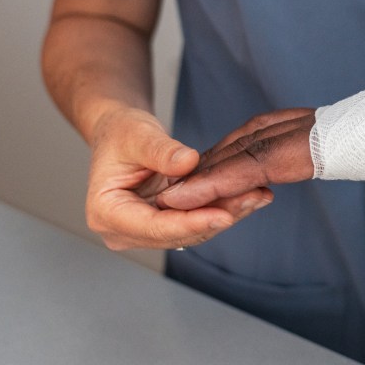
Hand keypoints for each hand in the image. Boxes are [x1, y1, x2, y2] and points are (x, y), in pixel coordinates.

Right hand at [86, 106, 271, 249]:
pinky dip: (224, 207)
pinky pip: (198, 220)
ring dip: (228, 212)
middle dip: (218, 216)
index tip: (224, 215)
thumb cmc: (121, 133)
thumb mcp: (137, 134)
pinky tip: (251, 194)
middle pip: (178, 232)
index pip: (154, 226)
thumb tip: (188, 163)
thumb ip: (160, 150)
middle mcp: (124, 230)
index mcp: (106, 213)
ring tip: (259, 194)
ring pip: (194, 230)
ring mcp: (146, 230)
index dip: (191, 222)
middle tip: (254, 197)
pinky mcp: (166, 223)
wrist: (122, 134)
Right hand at [158, 109, 364, 333]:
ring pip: (268, 127)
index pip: (265, 158)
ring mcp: (346, 115)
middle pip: (254, 138)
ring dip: (230, 151)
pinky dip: (257, 142)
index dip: (218, 178)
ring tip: (197, 180)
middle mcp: (338, 120)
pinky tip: (261, 163)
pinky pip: (289, 126)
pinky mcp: (357, 116)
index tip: (177, 195)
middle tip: (164, 193)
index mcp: (348, 137)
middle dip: (208, 165)